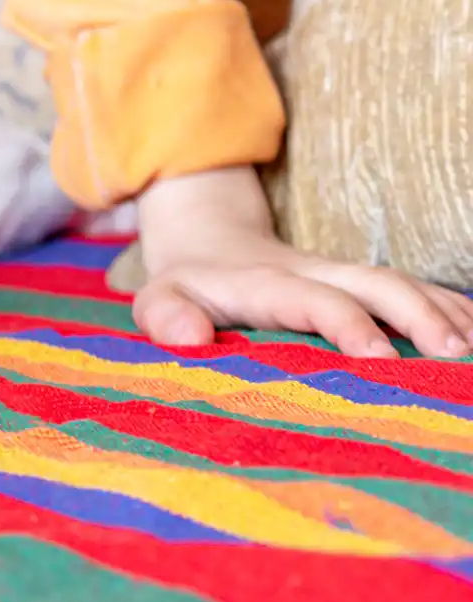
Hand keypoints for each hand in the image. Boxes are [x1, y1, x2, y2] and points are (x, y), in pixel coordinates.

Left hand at [132, 166, 472, 358]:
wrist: (209, 243)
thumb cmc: (186, 285)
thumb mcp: (158, 298)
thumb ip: (165, 316)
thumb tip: (188, 339)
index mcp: (269, 282)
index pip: (317, 299)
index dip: (348, 324)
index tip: (379, 358)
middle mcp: (316, 272)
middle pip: (378, 283)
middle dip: (419, 314)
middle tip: (454, 356)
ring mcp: (344, 274)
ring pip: (403, 284)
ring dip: (445, 312)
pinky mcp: (360, 284)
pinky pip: (413, 291)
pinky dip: (450, 308)